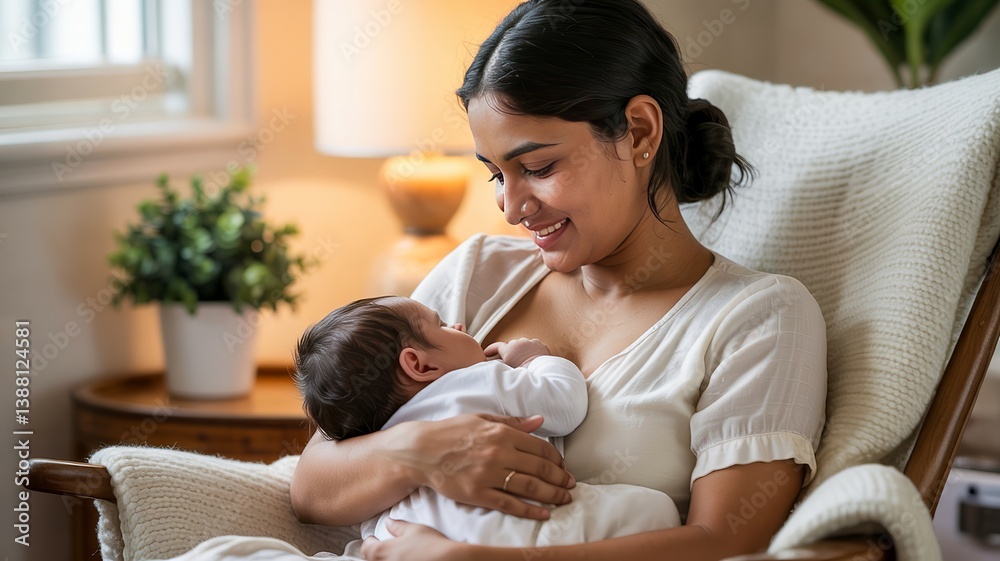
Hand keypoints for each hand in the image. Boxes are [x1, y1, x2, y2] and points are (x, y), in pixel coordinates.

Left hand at [362, 520, 466, 560]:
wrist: (449, 560)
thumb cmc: (432, 544)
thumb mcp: (414, 529)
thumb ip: (398, 526)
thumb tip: (388, 522)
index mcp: (385, 551)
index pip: (367, 549)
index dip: (369, 543)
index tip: (373, 539)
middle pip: (371, 560)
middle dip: (374, 553)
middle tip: (381, 547)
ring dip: (384, 559)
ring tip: (394, 555)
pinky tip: (404, 559)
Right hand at [395, 414, 573, 519]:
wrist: (422, 450)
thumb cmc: (452, 432)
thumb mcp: (483, 419)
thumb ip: (513, 422)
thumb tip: (540, 420)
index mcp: (502, 433)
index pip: (540, 448)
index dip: (556, 460)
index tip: (563, 467)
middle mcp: (499, 453)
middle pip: (540, 469)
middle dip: (560, 479)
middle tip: (570, 486)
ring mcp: (488, 474)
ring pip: (530, 488)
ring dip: (552, 495)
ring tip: (563, 499)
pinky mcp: (478, 493)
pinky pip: (510, 504)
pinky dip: (530, 510)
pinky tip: (544, 514)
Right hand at [484, 337, 549, 366]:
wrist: (541, 372)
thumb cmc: (524, 374)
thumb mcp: (507, 371)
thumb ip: (499, 366)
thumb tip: (492, 366)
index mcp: (508, 349)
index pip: (496, 346)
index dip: (491, 350)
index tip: (486, 353)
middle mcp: (518, 343)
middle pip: (510, 345)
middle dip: (510, 352)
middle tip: (511, 361)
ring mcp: (529, 342)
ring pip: (522, 344)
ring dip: (521, 350)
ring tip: (524, 360)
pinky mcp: (539, 344)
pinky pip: (533, 345)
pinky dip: (532, 349)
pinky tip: (533, 357)